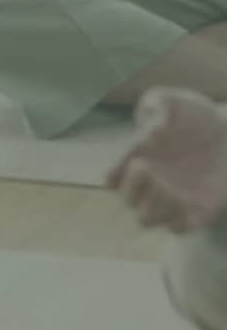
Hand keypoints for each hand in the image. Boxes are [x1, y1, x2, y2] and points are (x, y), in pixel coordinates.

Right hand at [107, 87, 226, 232]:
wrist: (226, 130)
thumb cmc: (192, 114)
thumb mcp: (168, 100)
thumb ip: (154, 109)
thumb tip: (149, 135)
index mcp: (137, 157)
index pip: (114, 178)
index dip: (118, 174)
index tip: (138, 162)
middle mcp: (150, 181)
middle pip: (129, 202)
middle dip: (136, 191)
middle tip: (153, 173)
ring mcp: (172, 198)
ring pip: (147, 219)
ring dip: (155, 207)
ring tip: (172, 189)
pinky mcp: (198, 211)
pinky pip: (178, 228)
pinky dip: (179, 220)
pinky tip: (190, 200)